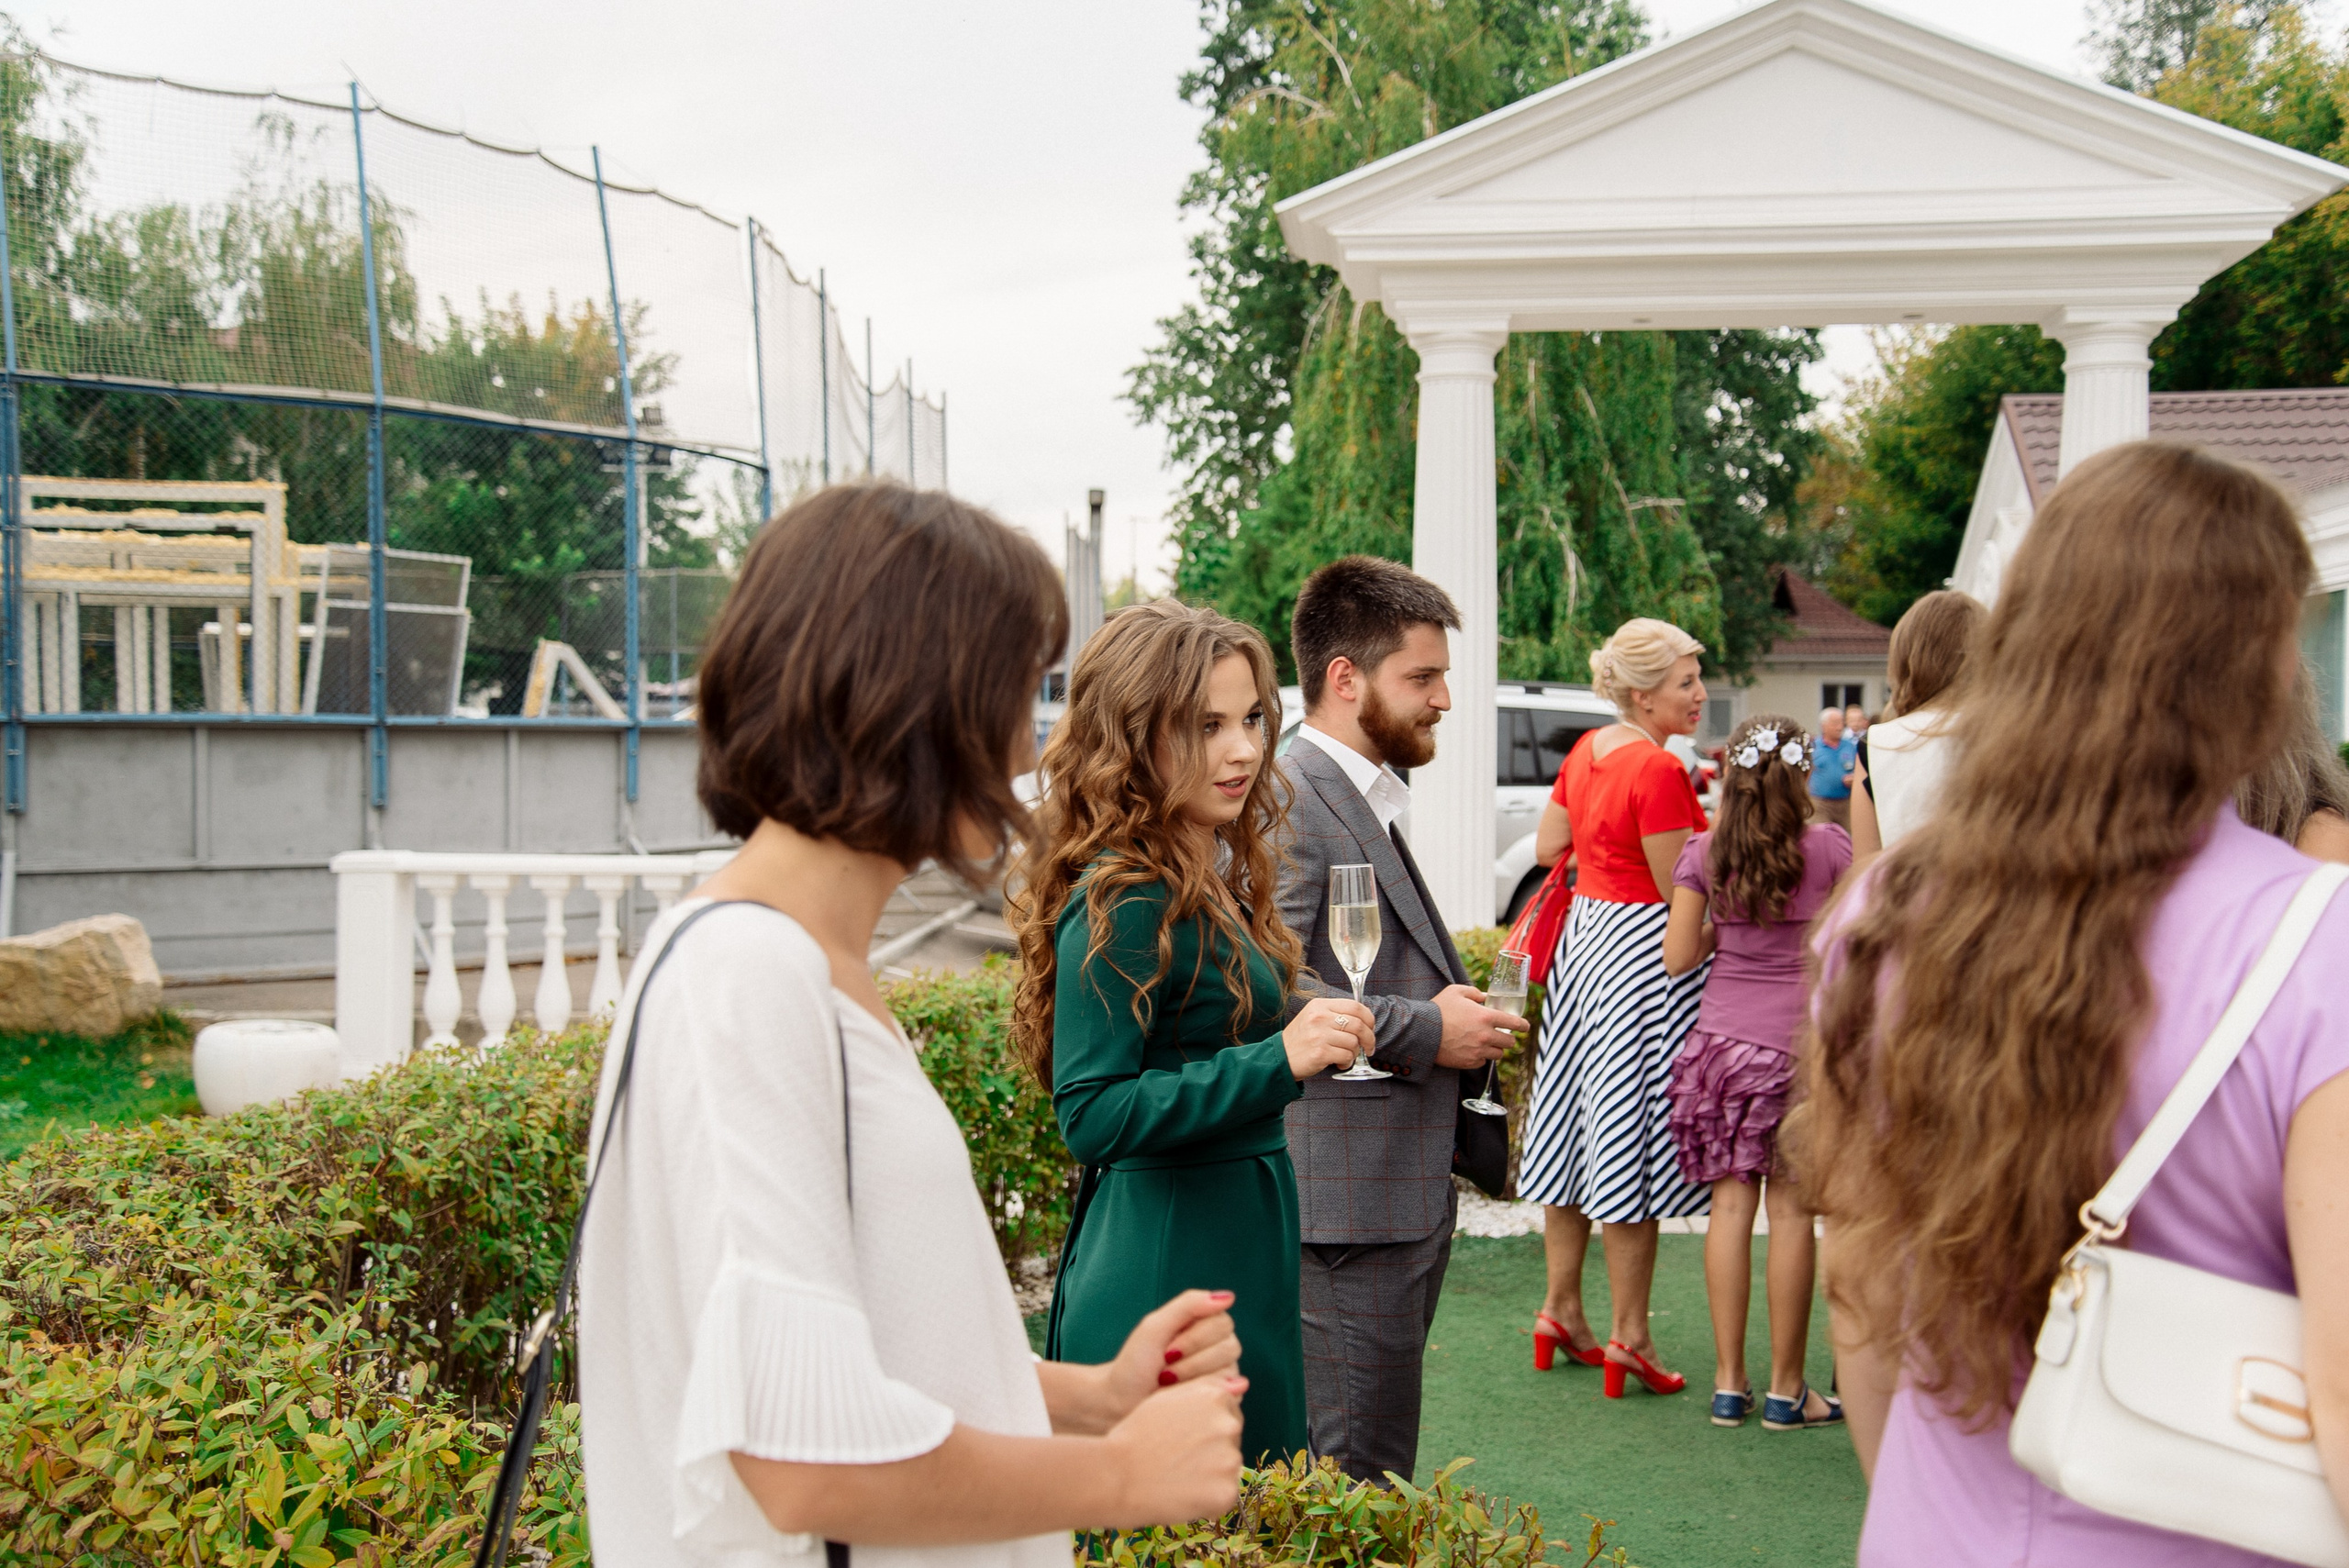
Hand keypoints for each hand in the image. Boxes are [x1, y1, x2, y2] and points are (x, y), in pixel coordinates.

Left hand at [1100, 1290, 1242, 1422]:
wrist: (1122, 1401)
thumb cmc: (1136, 1363)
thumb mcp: (1155, 1327)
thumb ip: (1189, 1304)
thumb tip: (1228, 1297)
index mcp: (1206, 1324)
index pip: (1223, 1323)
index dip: (1194, 1339)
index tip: (1166, 1350)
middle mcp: (1220, 1347)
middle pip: (1230, 1347)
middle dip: (1192, 1361)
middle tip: (1165, 1370)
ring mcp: (1224, 1374)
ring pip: (1229, 1372)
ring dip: (1193, 1379)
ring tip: (1169, 1384)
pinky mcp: (1222, 1399)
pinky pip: (1227, 1395)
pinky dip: (1199, 1396)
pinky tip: (1182, 1398)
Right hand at [1101, 1374, 1246, 1526]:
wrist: (1115, 1476)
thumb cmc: (1136, 1435)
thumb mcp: (1167, 1398)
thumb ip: (1206, 1388)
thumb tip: (1242, 1384)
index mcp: (1216, 1397)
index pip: (1228, 1412)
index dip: (1204, 1427)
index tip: (1183, 1437)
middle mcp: (1229, 1425)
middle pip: (1231, 1439)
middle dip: (1212, 1448)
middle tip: (1177, 1458)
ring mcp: (1230, 1460)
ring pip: (1228, 1467)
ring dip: (1210, 1473)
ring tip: (1176, 1476)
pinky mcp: (1227, 1492)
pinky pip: (1224, 1494)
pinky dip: (1207, 1497)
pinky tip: (1182, 1493)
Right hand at [1283, 997, 1371, 1078]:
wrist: (1280, 1058)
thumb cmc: (1300, 1039)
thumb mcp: (1313, 1017)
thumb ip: (1336, 1014)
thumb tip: (1364, 1021)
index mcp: (1320, 1005)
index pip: (1355, 1006)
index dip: (1369, 1018)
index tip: (1370, 1028)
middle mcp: (1319, 1017)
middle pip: (1358, 1024)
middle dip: (1369, 1038)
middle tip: (1369, 1047)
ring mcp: (1319, 1035)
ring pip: (1354, 1042)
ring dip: (1354, 1053)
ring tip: (1345, 1055)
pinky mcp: (1320, 1052)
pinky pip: (1347, 1056)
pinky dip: (1347, 1062)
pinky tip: (1339, 1062)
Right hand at [1433, 983, 1526, 1070]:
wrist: (1422, 1031)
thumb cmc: (1438, 1009)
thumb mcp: (1456, 991)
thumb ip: (1475, 993)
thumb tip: (1485, 997)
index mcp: (1486, 1017)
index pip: (1515, 1023)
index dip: (1523, 1025)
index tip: (1525, 1026)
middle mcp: (1486, 1036)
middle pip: (1509, 1042)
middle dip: (1507, 1037)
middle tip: (1500, 1034)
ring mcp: (1478, 1051)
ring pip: (1498, 1054)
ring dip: (1495, 1049)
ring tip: (1485, 1043)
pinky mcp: (1469, 1063)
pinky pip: (1483, 1063)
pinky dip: (1480, 1057)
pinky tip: (1471, 1050)